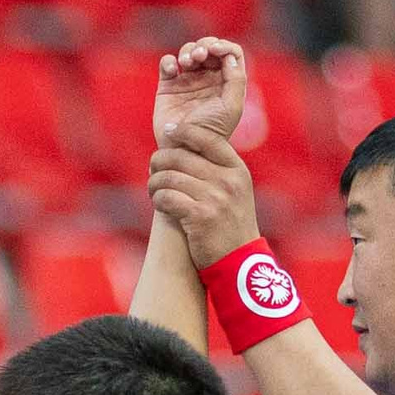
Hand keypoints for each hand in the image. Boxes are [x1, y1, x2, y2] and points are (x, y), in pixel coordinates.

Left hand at [148, 121, 262, 267]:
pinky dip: (158, 200)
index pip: (207, 138)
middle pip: (180, 157)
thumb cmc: (230, 226)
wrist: (239, 263)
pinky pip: (166, 198)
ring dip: (155, 183)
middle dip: (160, 162)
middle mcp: (228, 181)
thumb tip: (186, 146)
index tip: (169, 131)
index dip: (184, 131)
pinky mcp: (200, 216)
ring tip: (154, 190)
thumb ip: (217, 169)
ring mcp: (215, 198)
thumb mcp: (236, 192)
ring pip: (169, 177)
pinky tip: (160, 204)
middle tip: (154, 170)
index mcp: (237, 170)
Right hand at [153, 36, 245, 147]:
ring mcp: (187, 82)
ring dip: (189, 50)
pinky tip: (173, 70)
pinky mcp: (168, 86)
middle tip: (200, 56)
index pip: (230, 53)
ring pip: (189, 51)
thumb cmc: (211, 132)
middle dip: (205, 45)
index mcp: (227, 84)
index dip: (224, 46)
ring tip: (187, 63)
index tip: (216, 50)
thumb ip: (236, 79)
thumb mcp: (231, 107)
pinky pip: (168, 63)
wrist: (184, 149)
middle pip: (209, 48)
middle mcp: (208, 80)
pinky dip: (169, 61)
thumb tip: (230, 55)